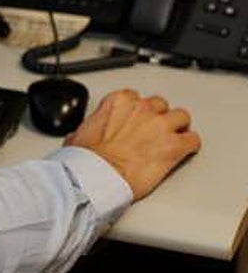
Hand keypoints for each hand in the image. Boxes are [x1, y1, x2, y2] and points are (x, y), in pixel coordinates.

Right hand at [65, 88, 199, 200]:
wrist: (97, 175)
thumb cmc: (87, 158)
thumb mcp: (79, 134)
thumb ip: (92, 127)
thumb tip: (86, 136)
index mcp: (118, 101)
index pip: (135, 97)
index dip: (137, 111)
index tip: (135, 120)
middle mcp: (141, 108)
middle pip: (160, 104)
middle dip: (158, 117)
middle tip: (154, 130)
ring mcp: (160, 126)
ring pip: (181, 117)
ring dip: (178, 127)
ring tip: (175, 138)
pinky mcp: (174, 146)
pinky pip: (193, 140)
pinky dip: (190, 146)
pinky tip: (185, 151)